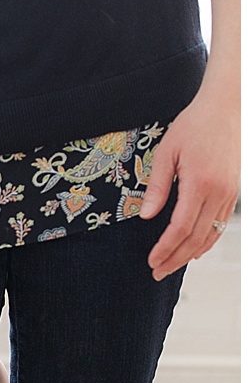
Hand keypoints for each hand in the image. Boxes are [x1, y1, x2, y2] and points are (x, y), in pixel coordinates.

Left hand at [142, 89, 239, 280]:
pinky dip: (208, 240)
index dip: (165, 248)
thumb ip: (157, 187)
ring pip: (212, 234)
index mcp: (200, 183)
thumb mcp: (166, 153)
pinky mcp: (234, 191)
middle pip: (197, 237)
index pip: (181, 227)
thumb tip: (146, 216)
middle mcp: (220, 192)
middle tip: (156, 273)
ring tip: (171, 266)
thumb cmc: (194, 126)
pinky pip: (221, 224)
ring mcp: (231, 192)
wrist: (227, 109)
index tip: (151, 261)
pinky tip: (195, 249)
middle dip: (175, 258)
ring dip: (191, 254)